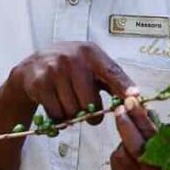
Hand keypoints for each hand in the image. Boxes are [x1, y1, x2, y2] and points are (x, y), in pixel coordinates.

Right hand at [9, 41, 136, 121]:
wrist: (33, 66)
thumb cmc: (72, 68)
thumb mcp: (92, 66)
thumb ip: (113, 80)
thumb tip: (135, 97)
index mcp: (91, 53)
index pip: (112, 71)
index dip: (124, 86)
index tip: (135, 97)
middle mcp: (73, 58)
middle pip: (91, 102)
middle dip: (91, 112)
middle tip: (86, 108)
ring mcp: (54, 70)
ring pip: (73, 111)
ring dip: (73, 114)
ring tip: (68, 101)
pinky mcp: (39, 83)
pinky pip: (56, 114)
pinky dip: (58, 117)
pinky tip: (55, 103)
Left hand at [110, 98, 165, 169]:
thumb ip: (155, 125)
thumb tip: (137, 104)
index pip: (151, 137)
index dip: (140, 118)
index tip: (130, 101)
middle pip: (134, 148)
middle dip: (125, 125)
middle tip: (120, 108)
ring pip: (122, 154)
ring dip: (125, 140)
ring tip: (135, 138)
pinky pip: (117, 161)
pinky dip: (121, 151)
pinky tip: (130, 151)